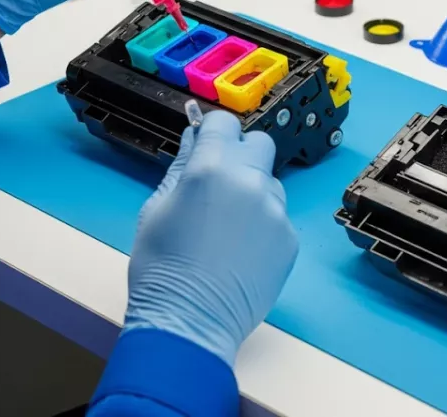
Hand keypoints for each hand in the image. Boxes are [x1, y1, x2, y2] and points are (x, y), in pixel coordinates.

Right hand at [123, 112, 297, 366]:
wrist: (189, 322)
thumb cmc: (161, 270)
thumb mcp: (156, 209)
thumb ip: (180, 167)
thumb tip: (193, 138)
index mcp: (211, 169)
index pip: (225, 123)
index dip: (214, 132)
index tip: (207, 143)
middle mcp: (250, 183)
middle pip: (259, 144)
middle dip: (241, 154)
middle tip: (219, 181)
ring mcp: (275, 212)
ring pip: (270, 182)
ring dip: (253, 192)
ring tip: (227, 227)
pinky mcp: (289, 239)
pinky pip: (278, 217)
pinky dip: (262, 225)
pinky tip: (240, 250)